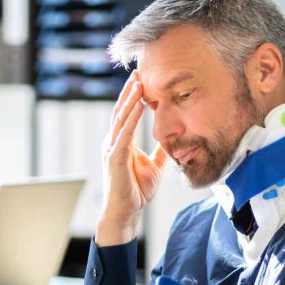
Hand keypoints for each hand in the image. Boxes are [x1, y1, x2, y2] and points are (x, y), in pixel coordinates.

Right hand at [96, 72, 167, 246]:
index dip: (133, 97)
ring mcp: (112, 149)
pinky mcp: (114, 158)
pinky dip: (131, 118)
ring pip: (121, 118)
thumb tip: (172, 139)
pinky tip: (138, 105)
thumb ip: (160, 151)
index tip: (142, 79)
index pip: (126, 114)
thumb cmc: (136, 190)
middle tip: (138, 71)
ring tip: (138, 82)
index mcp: (121, 142)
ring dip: (130, 99)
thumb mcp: (155, 166)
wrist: (126, 212)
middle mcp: (113, 142)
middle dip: (129, 91)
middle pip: (121, 111)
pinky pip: (124, 134)